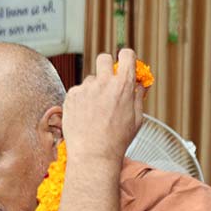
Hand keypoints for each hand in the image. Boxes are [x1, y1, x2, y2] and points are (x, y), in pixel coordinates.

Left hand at [62, 48, 145, 162]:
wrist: (93, 155)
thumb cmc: (117, 140)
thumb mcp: (137, 118)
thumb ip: (138, 96)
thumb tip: (140, 83)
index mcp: (123, 85)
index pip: (126, 55)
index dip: (126, 57)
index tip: (124, 62)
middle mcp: (103, 82)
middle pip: (103, 58)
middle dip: (106, 65)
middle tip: (107, 80)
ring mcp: (85, 89)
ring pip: (90, 79)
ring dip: (93, 89)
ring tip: (95, 112)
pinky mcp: (71, 96)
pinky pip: (77, 91)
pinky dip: (81, 100)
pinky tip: (84, 116)